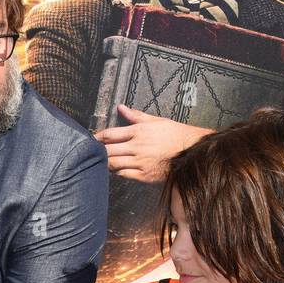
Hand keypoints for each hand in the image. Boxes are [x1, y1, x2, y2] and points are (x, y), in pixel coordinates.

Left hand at [94, 105, 210, 182]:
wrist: (191, 151)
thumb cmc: (175, 134)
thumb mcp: (156, 121)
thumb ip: (136, 115)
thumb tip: (121, 107)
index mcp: (139, 131)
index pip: (111, 134)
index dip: (98, 137)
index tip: (92, 139)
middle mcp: (137, 147)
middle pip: (108, 150)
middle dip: (98, 151)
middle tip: (92, 152)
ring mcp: (140, 162)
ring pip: (114, 164)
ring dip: (105, 162)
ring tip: (102, 160)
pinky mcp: (144, 175)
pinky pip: (123, 174)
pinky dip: (116, 172)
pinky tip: (114, 169)